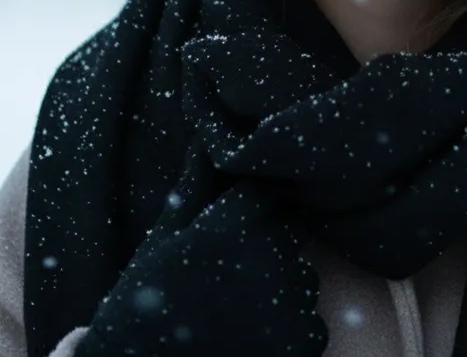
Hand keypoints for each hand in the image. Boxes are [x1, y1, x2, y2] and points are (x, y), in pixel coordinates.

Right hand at [74, 181, 326, 354]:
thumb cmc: (148, 300)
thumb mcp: (165, 237)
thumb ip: (196, 184)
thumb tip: (207, 136)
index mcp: (235, 221)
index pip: (273, 191)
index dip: (258, 209)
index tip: (239, 230)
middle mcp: (269, 252)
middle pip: (291, 232)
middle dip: (271, 246)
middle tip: (232, 278)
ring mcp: (290, 298)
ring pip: (304, 279)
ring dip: (283, 290)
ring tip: (238, 312)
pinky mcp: (303, 341)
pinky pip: (313, 325)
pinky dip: (291, 333)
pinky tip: (253, 341)